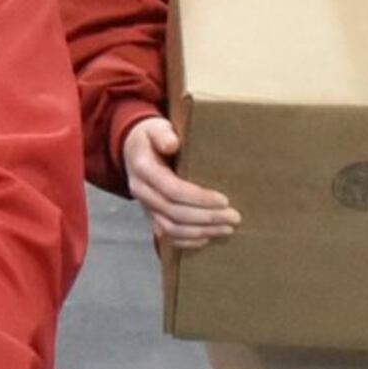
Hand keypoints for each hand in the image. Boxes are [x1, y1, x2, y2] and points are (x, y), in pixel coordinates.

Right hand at [122, 115, 238, 248]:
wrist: (133, 149)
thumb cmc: (151, 136)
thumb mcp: (155, 127)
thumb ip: (163, 134)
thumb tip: (172, 144)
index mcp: (143, 169)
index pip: (172, 189)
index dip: (199, 198)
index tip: (224, 200)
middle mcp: (141, 191)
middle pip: (174, 212)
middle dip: (206, 218)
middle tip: (234, 217)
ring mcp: (145, 206)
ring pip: (170, 228)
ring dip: (200, 231)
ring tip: (227, 229)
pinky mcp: (150, 215)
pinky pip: (165, 235)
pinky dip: (186, 241)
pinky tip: (206, 239)